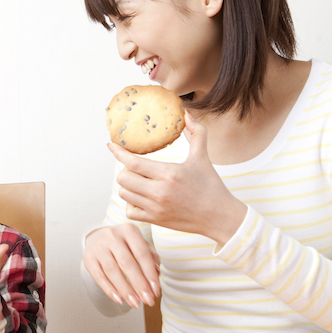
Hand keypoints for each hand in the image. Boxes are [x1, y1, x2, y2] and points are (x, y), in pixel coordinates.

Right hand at [83, 224, 159, 308]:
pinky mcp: (88, 258)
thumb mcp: (139, 244)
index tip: (156, 290)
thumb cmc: (124, 243)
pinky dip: (109, 290)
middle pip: (127, 263)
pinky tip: (119, 300)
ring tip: (135, 303)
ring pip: (112, 271)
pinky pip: (99, 277)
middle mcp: (112, 236)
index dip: (150, 274)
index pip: (142, 254)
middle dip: (139, 285)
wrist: (98, 237)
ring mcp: (98, 246)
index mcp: (128, 230)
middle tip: (148, 300)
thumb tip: (157, 276)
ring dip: (125, 290)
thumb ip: (150, 257)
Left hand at [109, 111, 246, 244]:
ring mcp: (155, 208)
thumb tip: (187, 112)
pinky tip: (142, 197)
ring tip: (140, 181)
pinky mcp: (155, 220)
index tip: (112, 145)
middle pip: (123, 178)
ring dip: (128, 186)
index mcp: (169, 173)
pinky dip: (131, 203)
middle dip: (126, 170)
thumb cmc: (211, 186)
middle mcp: (159, 192)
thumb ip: (197, 132)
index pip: (133, 162)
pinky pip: (130, 210)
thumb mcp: (203, 157)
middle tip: (137, 167)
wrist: (219, 217)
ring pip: (124, 194)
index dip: (119, 152)